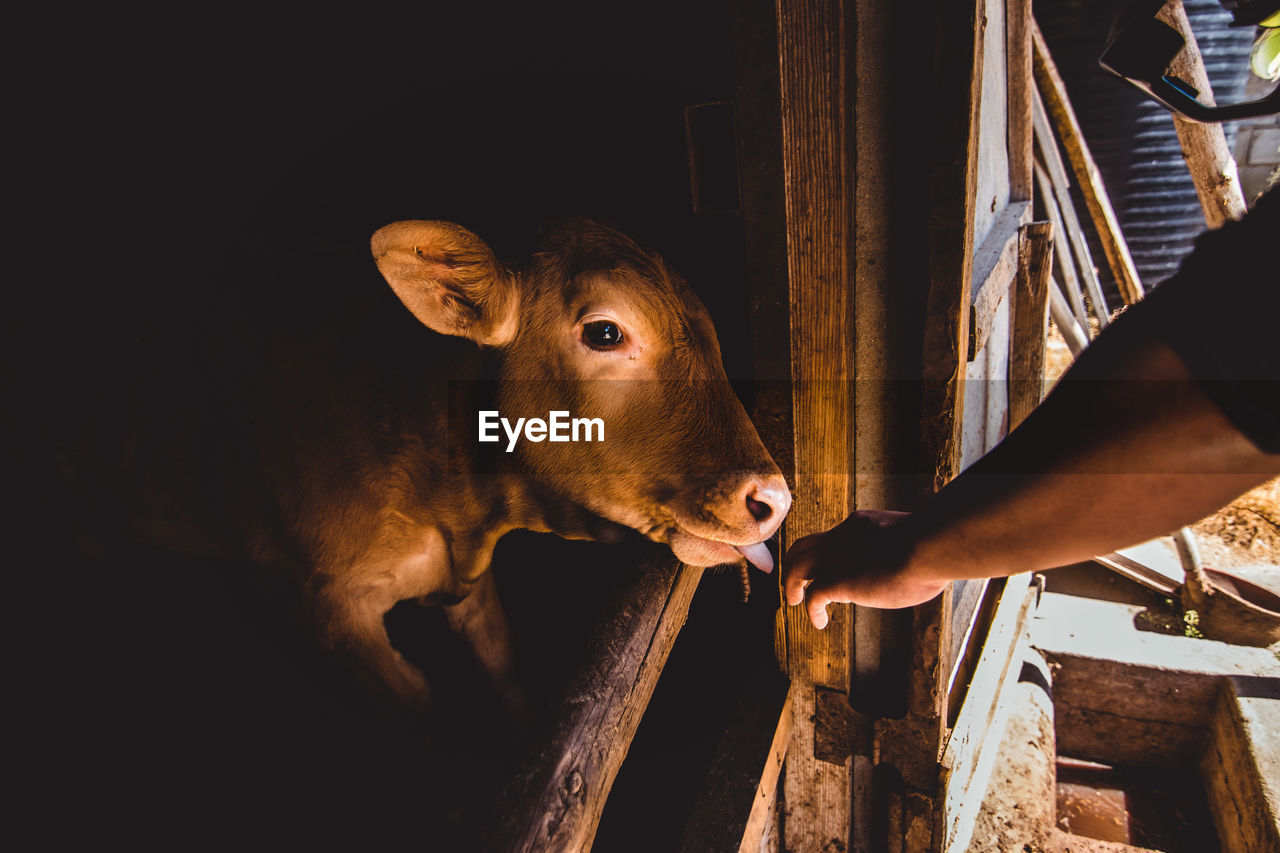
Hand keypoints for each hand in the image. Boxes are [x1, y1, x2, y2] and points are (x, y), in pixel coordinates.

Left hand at [782, 510, 947, 627]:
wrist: (931, 545)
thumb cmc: (937, 544)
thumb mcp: (917, 541)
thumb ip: (906, 551)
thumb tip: (923, 568)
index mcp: (863, 524)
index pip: (834, 536)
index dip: (828, 553)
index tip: (834, 571)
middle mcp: (844, 536)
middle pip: (804, 546)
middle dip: (795, 564)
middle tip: (797, 583)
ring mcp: (838, 556)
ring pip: (797, 566)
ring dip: (791, 584)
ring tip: (795, 601)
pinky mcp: (839, 579)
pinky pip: (813, 595)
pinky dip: (812, 609)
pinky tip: (820, 622)